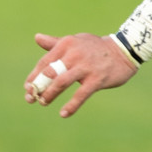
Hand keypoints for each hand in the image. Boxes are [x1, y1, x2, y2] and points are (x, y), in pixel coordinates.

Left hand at [23, 32, 137, 116]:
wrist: (124, 51)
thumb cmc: (94, 47)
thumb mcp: (75, 41)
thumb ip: (55, 43)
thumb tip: (36, 37)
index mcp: (66, 44)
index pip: (44, 63)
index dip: (33, 77)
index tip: (27, 88)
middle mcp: (74, 54)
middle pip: (49, 73)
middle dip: (38, 87)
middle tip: (31, 98)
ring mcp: (86, 67)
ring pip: (61, 83)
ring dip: (49, 95)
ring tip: (43, 103)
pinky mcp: (97, 79)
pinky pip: (81, 94)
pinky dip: (71, 105)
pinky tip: (63, 114)